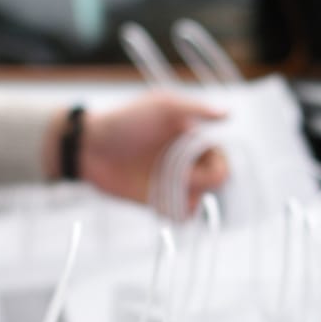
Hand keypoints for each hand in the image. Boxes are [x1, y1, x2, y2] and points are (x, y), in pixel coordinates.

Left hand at [47, 93, 228, 213]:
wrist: (90, 147)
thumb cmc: (126, 120)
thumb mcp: (163, 106)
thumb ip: (196, 110)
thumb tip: (230, 113)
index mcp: (193, 137)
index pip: (223, 154)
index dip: (219, 159)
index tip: (203, 155)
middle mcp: (187, 161)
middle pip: (217, 179)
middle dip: (204, 178)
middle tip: (181, 172)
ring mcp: (173, 182)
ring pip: (201, 199)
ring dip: (190, 196)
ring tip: (168, 185)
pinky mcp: (159, 201)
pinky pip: (182, 215)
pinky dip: (178, 211)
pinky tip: (162, 200)